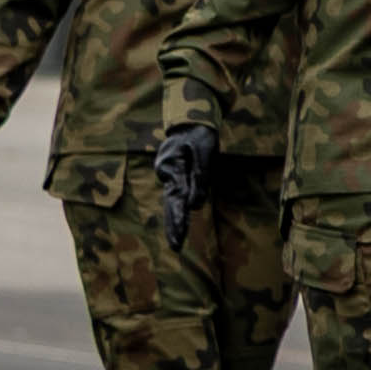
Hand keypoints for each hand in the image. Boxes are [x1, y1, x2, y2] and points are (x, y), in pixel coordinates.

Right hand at [149, 121, 216, 238]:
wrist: (191, 122)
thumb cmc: (200, 136)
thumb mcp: (205, 154)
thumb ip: (200, 179)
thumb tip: (195, 205)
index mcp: (171, 167)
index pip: (177, 197)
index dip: (179, 218)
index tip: (179, 236)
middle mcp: (165, 173)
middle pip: (171, 203)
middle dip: (174, 226)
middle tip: (176, 247)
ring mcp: (167, 174)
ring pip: (172, 201)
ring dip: (175, 221)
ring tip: (176, 242)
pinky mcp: (172, 175)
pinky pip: (176, 194)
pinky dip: (176, 210)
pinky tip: (179, 226)